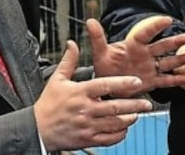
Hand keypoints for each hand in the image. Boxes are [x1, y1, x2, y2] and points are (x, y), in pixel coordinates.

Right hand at [34, 40, 152, 150]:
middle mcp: (85, 109)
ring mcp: (87, 126)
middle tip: (147, 103)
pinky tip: (124, 129)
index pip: (105, 85)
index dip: (123, 83)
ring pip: (114, 123)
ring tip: (137, 114)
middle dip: (134, 105)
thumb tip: (72, 43)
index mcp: (79, 92)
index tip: (136, 81)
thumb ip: (69, 61)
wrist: (37, 129)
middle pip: (115, 106)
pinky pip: (108, 139)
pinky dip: (119, 135)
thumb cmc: (48, 104)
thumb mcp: (57, 79)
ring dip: (129, 119)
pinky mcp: (87, 139)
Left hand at [89, 17, 184, 95]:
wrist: (107, 85)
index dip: (155, 26)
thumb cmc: (104, 66)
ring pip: (167, 62)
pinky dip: (175, 79)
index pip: (146, 33)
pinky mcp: (151, 81)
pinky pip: (165, 80)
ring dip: (179, 59)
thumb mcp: (100, 53)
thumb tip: (89, 20)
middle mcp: (144, 55)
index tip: (167, 19)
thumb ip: (97, 38)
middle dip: (174, 42)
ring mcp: (149, 68)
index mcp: (133, 45)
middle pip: (161, 47)